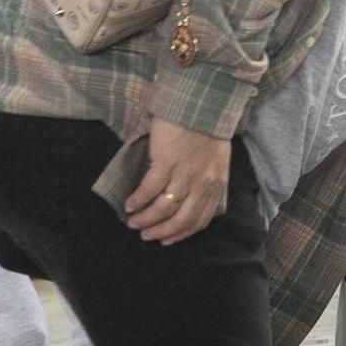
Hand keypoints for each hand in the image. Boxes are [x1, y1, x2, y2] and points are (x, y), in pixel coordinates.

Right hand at [125, 118, 231, 244]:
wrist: (201, 105)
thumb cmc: (207, 130)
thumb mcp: (216, 161)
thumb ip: (206, 181)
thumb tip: (189, 197)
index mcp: (215, 184)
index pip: (200, 219)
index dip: (182, 233)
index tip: (167, 240)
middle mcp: (202, 183)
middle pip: (182, 219)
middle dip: (161, 231)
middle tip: (146, 236)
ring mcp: (185, 174)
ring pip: (164, 208)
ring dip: (147, 219)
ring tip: (133, 223)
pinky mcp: (167, 162)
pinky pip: (150, 189)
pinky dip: (138, 200)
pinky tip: (129, 204)